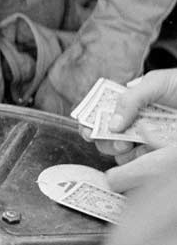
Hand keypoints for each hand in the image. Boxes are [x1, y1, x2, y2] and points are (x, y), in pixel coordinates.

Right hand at [93, 70, 176, 191]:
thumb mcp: (155, 83)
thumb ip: (130, 99)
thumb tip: (112, 124)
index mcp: (126, 103)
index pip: (99, 114)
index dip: (89, 123)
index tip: (88, 131)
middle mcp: (131, 122)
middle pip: (104, 137)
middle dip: (104, 141)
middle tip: (118, 141)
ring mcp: (144, 138)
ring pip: (119, 152)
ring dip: (120, 152)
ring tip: (131, 146)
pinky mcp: (157, 151)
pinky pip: (140, 161)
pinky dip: (139, 160)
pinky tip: (148, 150)